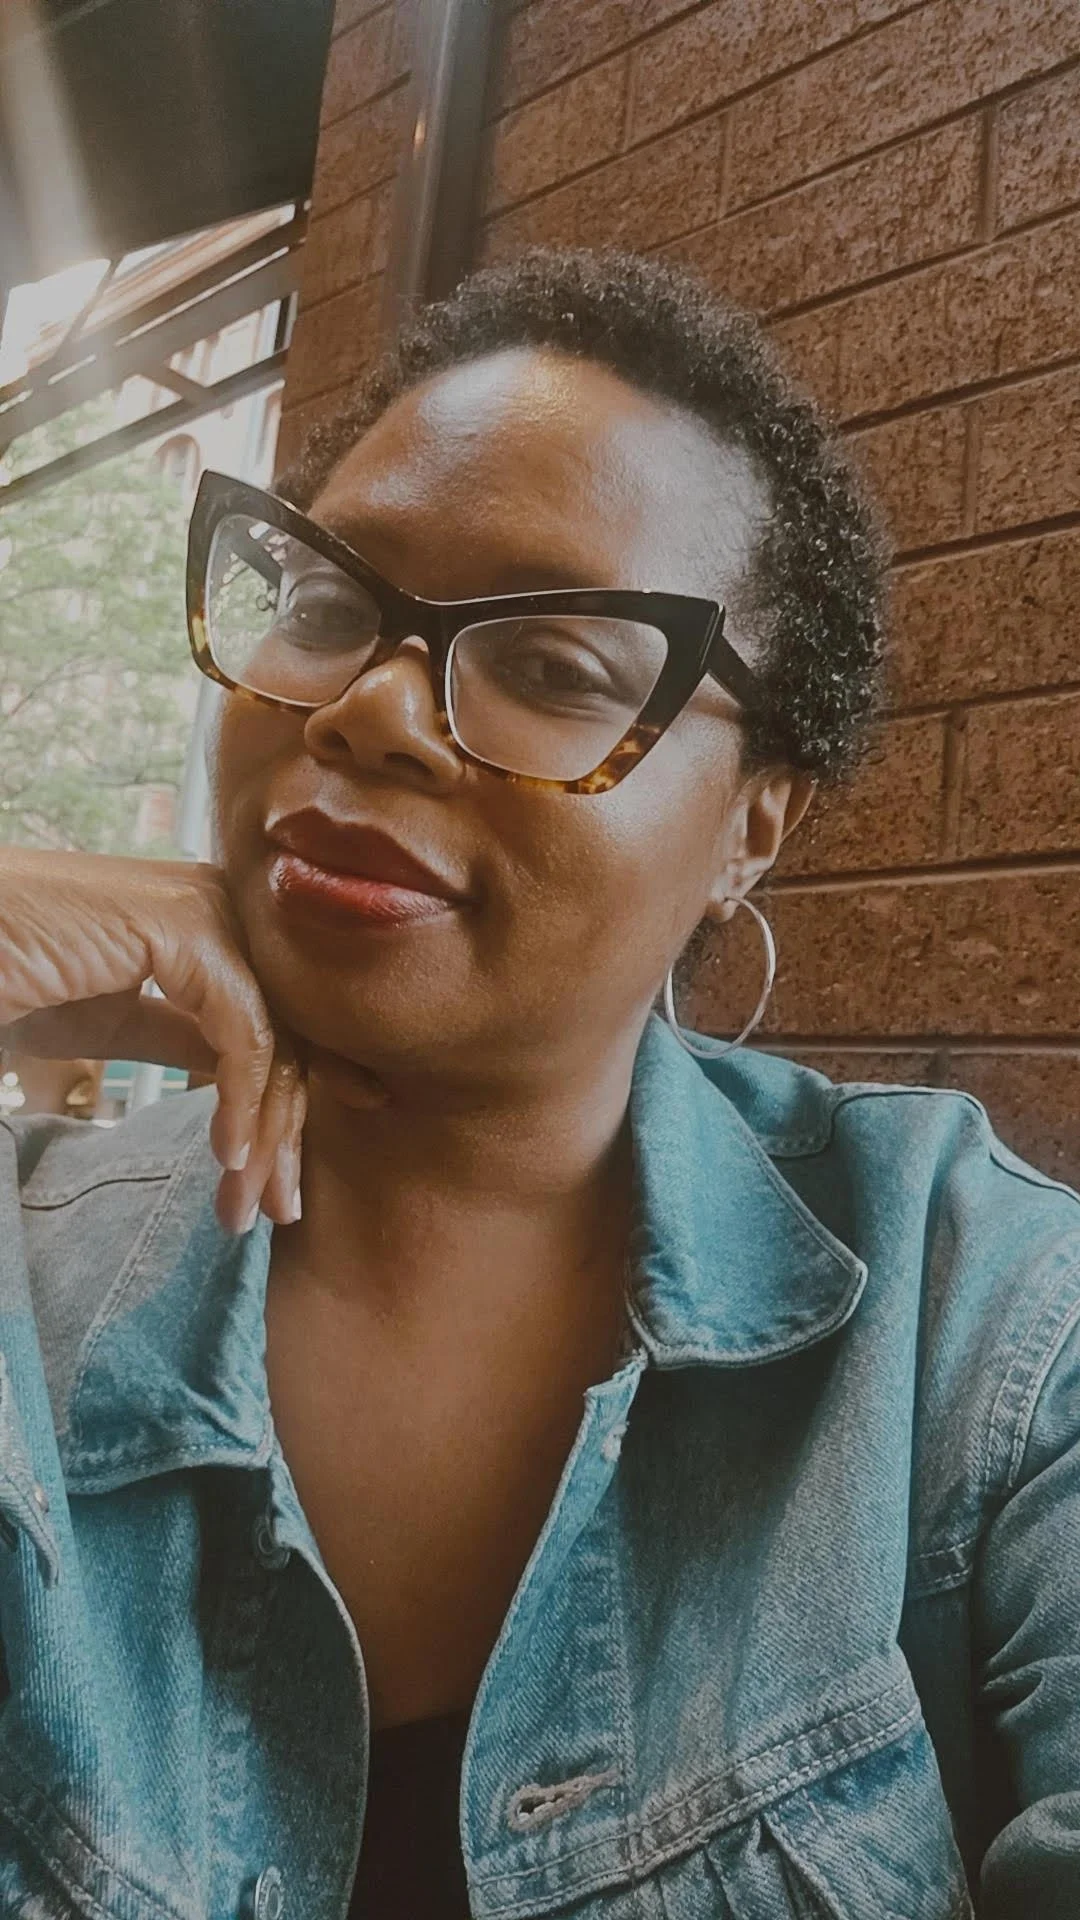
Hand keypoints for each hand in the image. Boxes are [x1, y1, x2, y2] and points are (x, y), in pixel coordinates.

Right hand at [0, 847, 304, 1232]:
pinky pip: (244, 1033)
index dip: (296, 1097)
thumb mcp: (115, 1021)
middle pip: (290, 1031)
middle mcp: (221, 903)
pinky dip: (243, 1102)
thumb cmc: (13, 977)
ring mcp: (207, 908)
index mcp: (208, 919)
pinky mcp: (185, 926)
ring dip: (266, 1134)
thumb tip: (241, 1081)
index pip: (283, 1017)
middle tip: (280, 1208)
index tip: (290, 1173)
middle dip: (288, 1130)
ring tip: (245, 1203)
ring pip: (274, 1039)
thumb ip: (186, 1038)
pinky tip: (230, 1155)